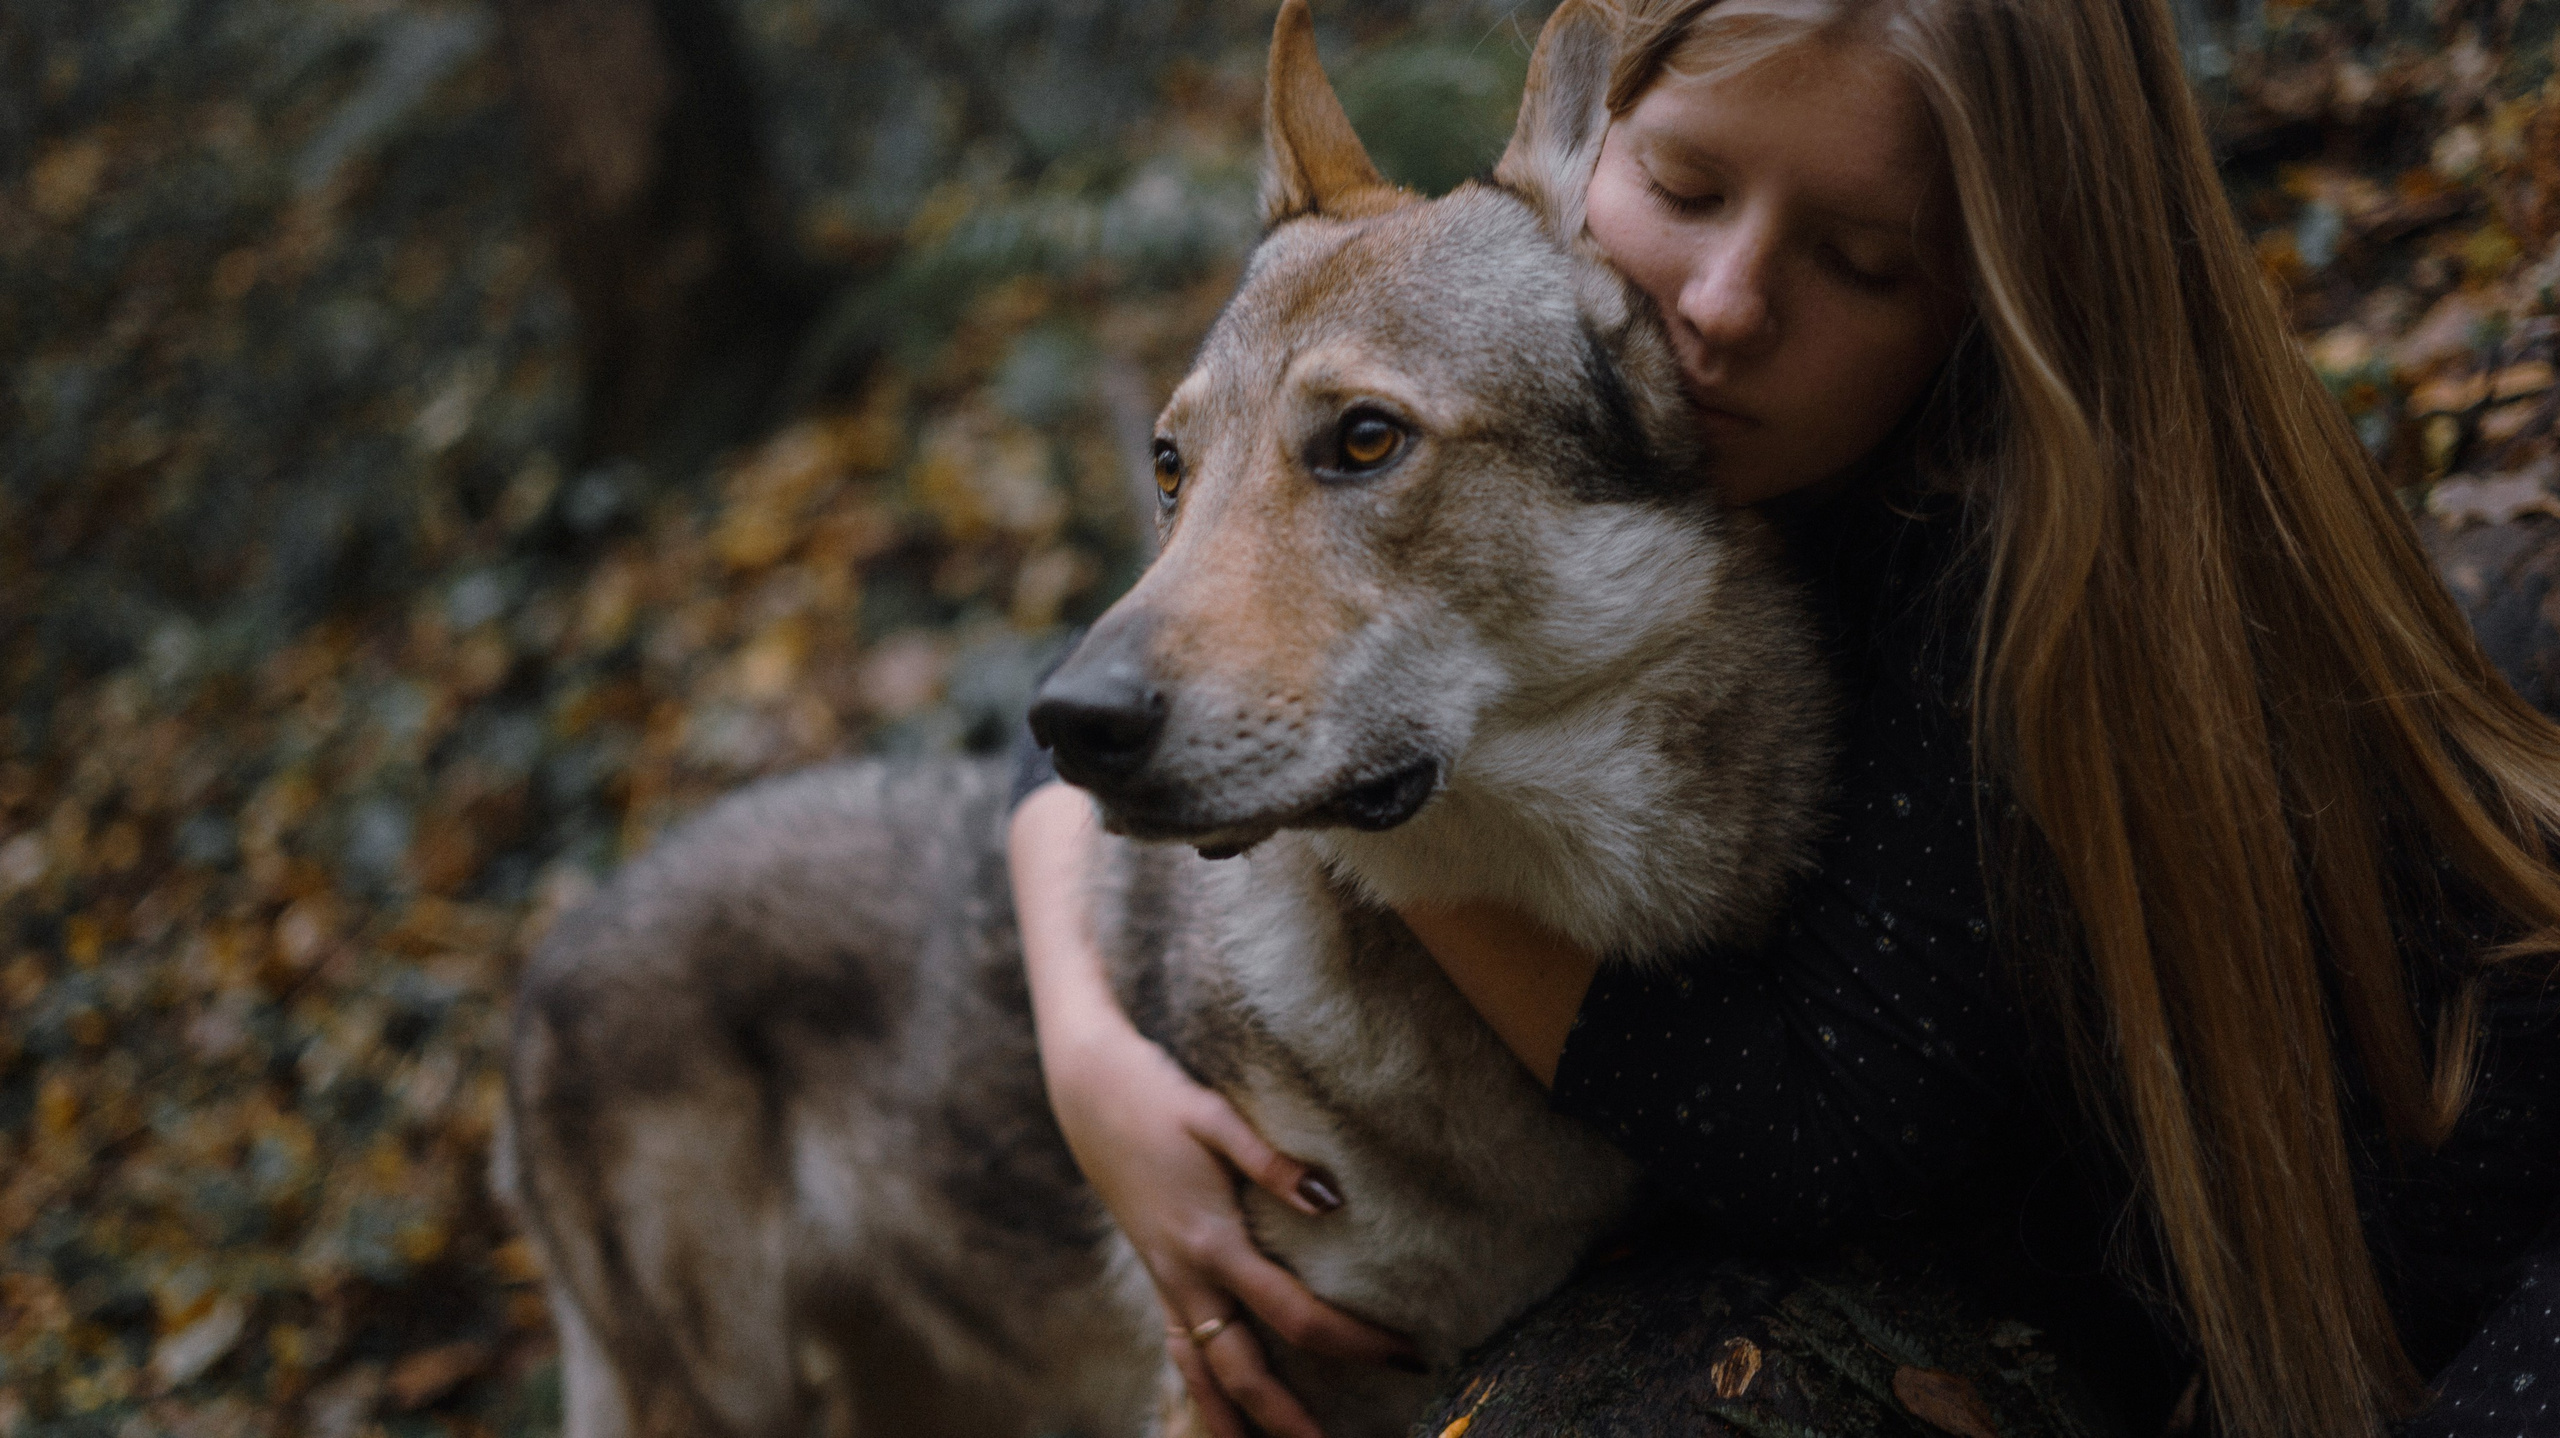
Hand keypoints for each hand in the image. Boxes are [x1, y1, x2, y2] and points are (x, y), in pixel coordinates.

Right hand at [1040, 1018, 1418, 1437]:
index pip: (1295, 1315)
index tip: (1406, 1354)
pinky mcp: (1157, 1274)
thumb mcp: (1215, 1117)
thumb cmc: (1156, 1095)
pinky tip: (1218, 1414)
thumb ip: (1271, 1164)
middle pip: (1244, 1372)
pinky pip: (1176, 1351)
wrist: (1087, 1089)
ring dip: (1233, 1425)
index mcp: (1211, 1241)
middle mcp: (1185, 1274)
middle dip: (1291, 1420)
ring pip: (1199, 1376)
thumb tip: (1330, 1201)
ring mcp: (1166, 1280)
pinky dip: (1199, 1392)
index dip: (1355, 1342)